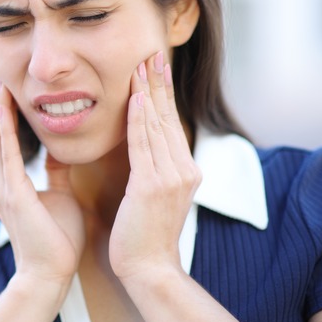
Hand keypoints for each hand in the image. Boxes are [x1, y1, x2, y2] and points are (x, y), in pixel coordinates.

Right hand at [0, 78, 84, 288]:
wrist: (50, 273)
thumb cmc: (57, 239)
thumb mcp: (59, 195)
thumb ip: (56, 173)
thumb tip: (60, 152)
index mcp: (10, 184)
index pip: (8, 141)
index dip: (8, 114)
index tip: (11, 88)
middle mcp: (0, 183)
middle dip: (0, 105)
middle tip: (1, 75)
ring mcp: (1, 188)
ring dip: (0, 110)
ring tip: (2, 83)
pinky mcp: (11, 194)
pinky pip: (7, 155)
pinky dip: (6, 130)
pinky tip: (7, 109)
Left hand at [108, 51, 201, 281]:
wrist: (149, 268)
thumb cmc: (144, 234)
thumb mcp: (153, 195)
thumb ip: (153, 168)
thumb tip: (144, 146)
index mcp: (185, 170)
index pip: (170, 123)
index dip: (162, 94)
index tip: (155, 67)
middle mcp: (184, 169)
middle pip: (167, 118)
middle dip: (158, 84)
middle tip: (152, 53)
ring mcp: (171, 178)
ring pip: (156, 126)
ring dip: (148, 93)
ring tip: (142, 66)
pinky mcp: (153, 187)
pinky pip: (144, 146)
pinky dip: (139, 120)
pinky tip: (136, 98)